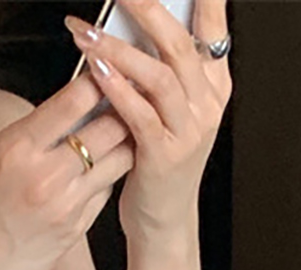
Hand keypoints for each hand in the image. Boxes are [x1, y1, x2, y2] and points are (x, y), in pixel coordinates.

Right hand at [0, 74, 135, 269]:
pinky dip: (109, 174)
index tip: (104, 72)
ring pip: (120, 159)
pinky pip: (107, 190)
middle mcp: (46, 176)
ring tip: (121, 131)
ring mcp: (67, 205)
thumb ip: (31, 131)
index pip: (76, 98)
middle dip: (122, 107)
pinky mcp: (78, 228)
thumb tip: (67, 106)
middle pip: (109, 126)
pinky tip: (103, 167)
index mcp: (18, 148)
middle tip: (127, 97)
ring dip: (125, 141)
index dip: (98, 80)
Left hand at [64, 0, 231, 237]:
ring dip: (118, 49)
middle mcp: (207, 103)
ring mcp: (190, 131)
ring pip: (159, 76)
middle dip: (146, 9)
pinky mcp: (165, 155)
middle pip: (180, 43)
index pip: (212, 23)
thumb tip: (132, 15)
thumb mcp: (169, 106)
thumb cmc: (158, 157)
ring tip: (87, 33)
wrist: (163, 218)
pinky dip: (117, 89)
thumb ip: (161, 65)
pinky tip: (95, 71)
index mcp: (213, 83)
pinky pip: (140, 114)